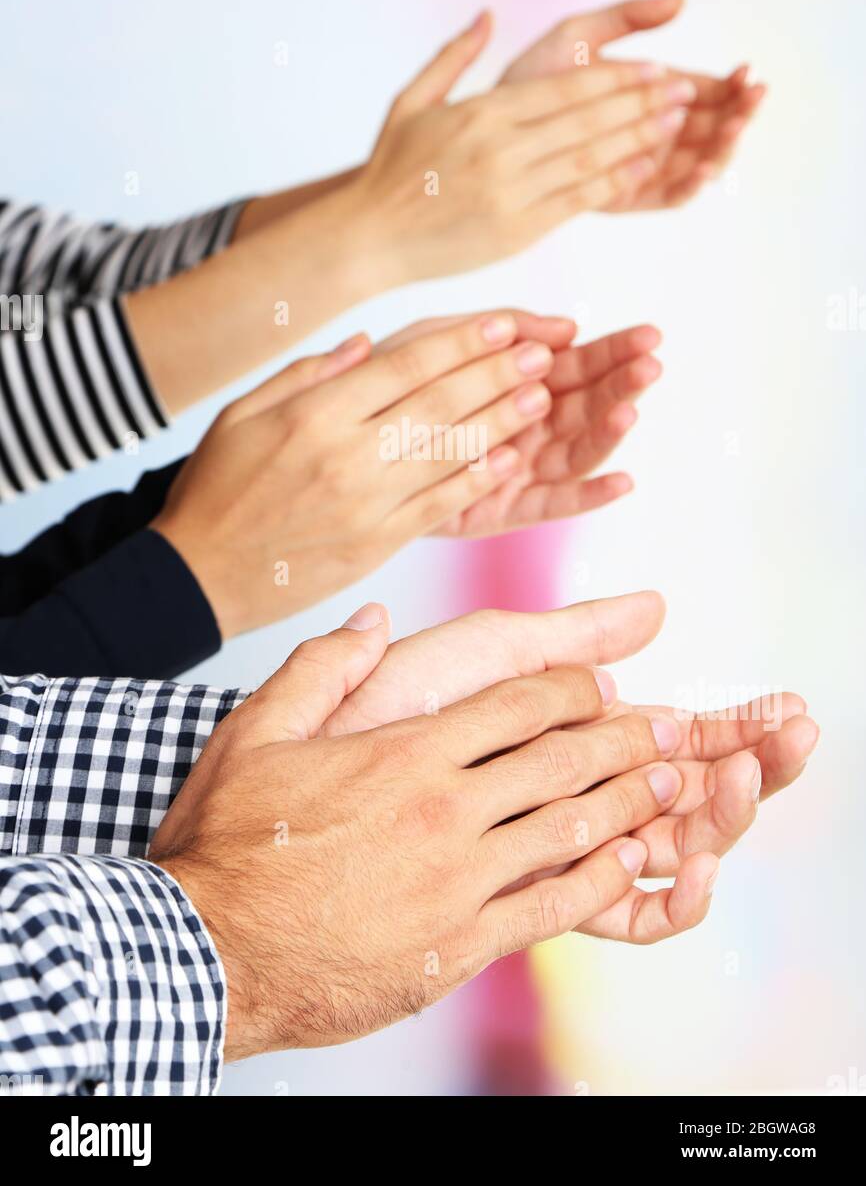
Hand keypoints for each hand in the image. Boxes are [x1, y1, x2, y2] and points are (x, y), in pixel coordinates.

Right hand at [150, 612, 705, 1055]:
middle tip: (672, 727)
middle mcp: (445, 810)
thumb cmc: (227, 844)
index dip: (570, 688)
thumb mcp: (255, 731)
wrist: (208, 953)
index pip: (516, 705)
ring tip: (671, 787)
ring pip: (568, 830)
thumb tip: (374, 620)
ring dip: (628, 804)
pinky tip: (626, 867)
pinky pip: (549, 908)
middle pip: (560, 762)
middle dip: (623, 740)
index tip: (603, 684)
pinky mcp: (456, 945)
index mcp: (407, 752)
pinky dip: (597, 882)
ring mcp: (457, 881)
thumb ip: (322, 668)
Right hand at [151, 311, 569, 637]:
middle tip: (541, 353)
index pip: (405, 366)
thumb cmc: (217, 489)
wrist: (197, 575)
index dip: (461, 343)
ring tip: (543, 397)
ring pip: (449, 453)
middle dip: (497, 375)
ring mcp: (365, 502)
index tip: (503, 326)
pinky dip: (478, 482)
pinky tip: (511, 461)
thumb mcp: (241, 413)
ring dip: (502, 423)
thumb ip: (306, 373)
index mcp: (314, 414)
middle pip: (438, 404)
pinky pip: (439, 505)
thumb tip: (368, 343)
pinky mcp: (376, 545)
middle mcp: (346, 455)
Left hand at [322, 591, 816, 941]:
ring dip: (724, 817)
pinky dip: (673, 894)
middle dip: (751, 767)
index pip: (678, 738)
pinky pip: (622, 913)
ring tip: (750, 777)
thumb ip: (573, 635)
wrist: (316, 762)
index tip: (787, 708)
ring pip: (667, 845)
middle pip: (687, 792)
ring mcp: (558, 845)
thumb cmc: (392, 699)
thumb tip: (658, 607)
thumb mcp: (490, 651)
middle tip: (797, 738)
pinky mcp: (532, 893)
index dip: (734, 727)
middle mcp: (574, 794)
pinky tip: (696, 857)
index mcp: (572, 737)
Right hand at [349, 11, 694, 281]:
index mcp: (482, 113)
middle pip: (588, 120)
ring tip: (678, 124)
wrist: (368, 237)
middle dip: (642, 104)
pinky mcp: (517, 230)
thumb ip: (454, 56)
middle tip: (685, 91)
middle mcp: (502, 149)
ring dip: (639, 139)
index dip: (618, 78)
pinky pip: (577, 201)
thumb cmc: (389, 170)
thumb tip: (487, 14)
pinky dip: (613, 182)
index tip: (654, 69)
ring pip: (591, 158)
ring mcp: (512, 191)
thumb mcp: (412, 101)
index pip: (566, 89)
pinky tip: (643, 168)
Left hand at [380, 316, 662, 532]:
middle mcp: (529, 427)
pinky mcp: (502, 510)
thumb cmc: (387, 383)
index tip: (651, 335)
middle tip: (651, 366)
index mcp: (521, 382)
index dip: (616, 350)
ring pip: (576, 450)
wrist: (337, 446)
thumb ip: (497, 329)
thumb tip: (567, 327)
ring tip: (629, 409)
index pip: (581, 364)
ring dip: (607, 431)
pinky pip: (551, 504)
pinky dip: (588, 496)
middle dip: (622, 384)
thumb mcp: (436, 340)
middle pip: (588, 405)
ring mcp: (520, 469)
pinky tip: (623, 482)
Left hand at [500, 0, 766, 210]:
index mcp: (651, 93)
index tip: (747, 71)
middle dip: (737, 113)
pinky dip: (691, 183)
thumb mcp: (576, 34)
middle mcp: (652, 131)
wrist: (488, 130)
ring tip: (734, 128)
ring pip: (699, 162)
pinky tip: (704, 167)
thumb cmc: (528, 78)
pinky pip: (669, 196)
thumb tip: (682, 0)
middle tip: (752, 98)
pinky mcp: (626, 196)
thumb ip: (625, 15)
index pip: (706, 90)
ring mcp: (642, 166)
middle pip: (711, 127)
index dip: (731, 84)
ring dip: (723, 147)